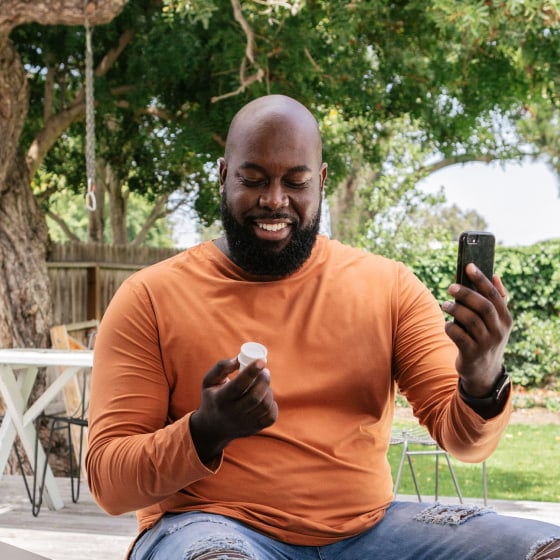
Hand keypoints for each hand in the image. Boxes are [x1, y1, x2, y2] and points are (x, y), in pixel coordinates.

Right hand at [190, 356, 277, 464]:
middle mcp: (233, 413)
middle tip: (265, 371)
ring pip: (265, 405)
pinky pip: (271, 416)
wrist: (213, 428)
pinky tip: (265, 398)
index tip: (261, 361)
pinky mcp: (254, 429)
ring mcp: (245, 423)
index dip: (251, 371)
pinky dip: (272, 404)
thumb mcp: (209, 381)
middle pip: (255, 397)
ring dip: (268, 391)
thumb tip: (239, 358)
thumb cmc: (213, 398)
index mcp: (221, 400)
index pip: (239, 385)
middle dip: (264, 380)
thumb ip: (222, 367)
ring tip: (263, 385)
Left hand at [443, 263, 512, 396]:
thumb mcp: (496, 322)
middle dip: (466, 294)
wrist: (484, 372)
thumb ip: (497, 300)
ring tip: (445, 304)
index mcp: (506, 319)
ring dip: (455, 309)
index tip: (469, 266)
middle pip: (484, 307)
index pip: (495, 295)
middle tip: (450, 287)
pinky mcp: (472, 354)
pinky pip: (458, 336)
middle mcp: (499, 331)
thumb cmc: (486, 338)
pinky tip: (447, 325)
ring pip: (470, 321)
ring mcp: (486, 343)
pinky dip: (450, 327)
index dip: (482, 280)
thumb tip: (495, 276)